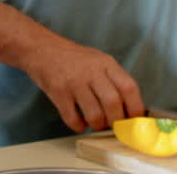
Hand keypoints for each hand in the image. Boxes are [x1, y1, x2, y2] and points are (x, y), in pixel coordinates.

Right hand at [19, 34, 144, 131]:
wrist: (41, 48)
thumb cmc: (72, 58)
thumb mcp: (98, 60)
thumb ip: (113, 79)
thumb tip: (129, 108)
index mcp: (106, 63)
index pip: (129, 88)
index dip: (135, 108)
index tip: (134, 120)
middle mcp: (92, 72)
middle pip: (113, 104)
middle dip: (116, 122)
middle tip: (114, 125)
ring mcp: (74, 82)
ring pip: (95, 115)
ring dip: (98, 125)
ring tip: (96, 123)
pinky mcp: (58, 92)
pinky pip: (73, 119)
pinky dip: (79, 126)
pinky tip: (79, 121)